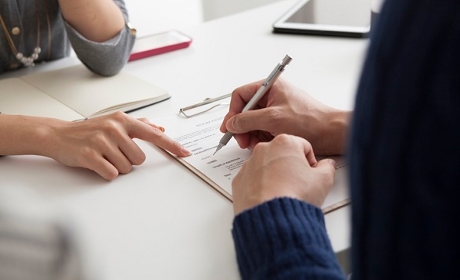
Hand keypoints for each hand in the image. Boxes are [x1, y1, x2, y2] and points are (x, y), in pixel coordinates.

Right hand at [44, 112, 189, 179]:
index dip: (172, 145)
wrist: (57, 135)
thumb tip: (160, 128)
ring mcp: (102, 142)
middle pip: (140, 159)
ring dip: (116, 167)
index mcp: (123, 120)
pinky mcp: (90, 156)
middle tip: (112, 152)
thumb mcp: (114, 122)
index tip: (185, 152)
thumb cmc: (88, 130)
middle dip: (128, 160)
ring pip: (126, 168)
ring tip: (103, 156)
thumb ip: (139, 125)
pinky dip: (106, 173)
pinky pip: (111, 174)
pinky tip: (96, 163)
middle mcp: (114, 129)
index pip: (154, 135)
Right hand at [220, 78, 349, 154]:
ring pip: (252, 123)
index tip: (229, 127)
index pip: (241, 95)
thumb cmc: (310, 121)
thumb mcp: (273, 119)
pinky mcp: (280, 123)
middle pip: (245, 111)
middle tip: (242, 140)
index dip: (233, 112)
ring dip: (251, 135)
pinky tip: (264, 145)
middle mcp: (272, 96)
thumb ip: (248, 120)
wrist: (331, 134)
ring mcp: (275, 110)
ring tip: (255, 144)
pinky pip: (262, 130)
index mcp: (271, 87)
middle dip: (242, 127)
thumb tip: (231, 123)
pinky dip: (260, 138)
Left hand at [232, 134, 335, 214]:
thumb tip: (327, 165)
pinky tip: (270, 197)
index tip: (311, 173)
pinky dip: (261, 186)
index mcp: (284, 142)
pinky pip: (253, 179)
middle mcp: (263, 150)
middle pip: (282, 154)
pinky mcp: (239, 181)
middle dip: (291, 167)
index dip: (310, 161)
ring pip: (266, 166)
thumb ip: (327, 168)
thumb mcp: (323, 181)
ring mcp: (248, 165)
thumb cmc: (294, 196)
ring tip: (284, 193)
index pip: (303, 146)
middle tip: (298, 184)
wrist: (272, 218)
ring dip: (275, 176)